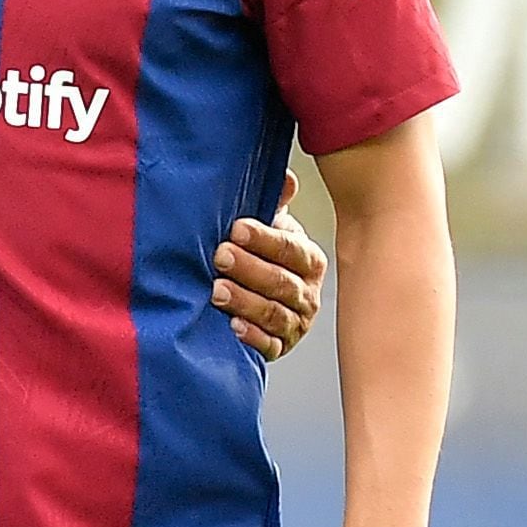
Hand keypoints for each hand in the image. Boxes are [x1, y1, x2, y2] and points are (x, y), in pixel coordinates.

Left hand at [212, 170, 324, 359]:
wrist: (255, 295)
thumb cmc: (260, 254)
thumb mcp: (268, 226)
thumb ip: (275, 202)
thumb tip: (286, 179)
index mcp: (309, 260)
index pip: (291, 249)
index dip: (264, 239)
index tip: (236, 228)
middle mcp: (308, 293)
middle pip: (282, 282)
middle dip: (249, 269)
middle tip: (220, 255)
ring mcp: (296, 323)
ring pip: (274, 314)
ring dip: (245, 302)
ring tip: (217, 291)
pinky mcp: (280, 347)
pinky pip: (269, 346)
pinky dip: (252, 337)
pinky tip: (232, 327)